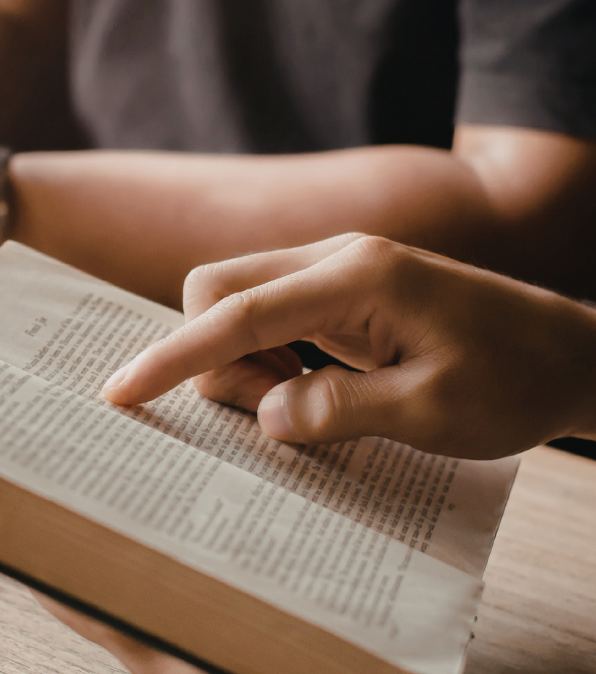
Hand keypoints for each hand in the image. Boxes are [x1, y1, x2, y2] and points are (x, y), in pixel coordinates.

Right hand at [101, 234, 595, 459]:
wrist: (577, 356)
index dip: (173, 356)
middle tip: (271, 412)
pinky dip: (268, 358)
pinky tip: (314, 390)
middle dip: (213, 355)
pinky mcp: (344, 293)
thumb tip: (264, 415)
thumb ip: (337, 411)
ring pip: (239, 304)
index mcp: (356, 276)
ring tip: (308, 406)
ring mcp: (339, 270)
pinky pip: (272, 318)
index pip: (236, 313)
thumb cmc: (517, 380)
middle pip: (219, 289)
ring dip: (245, 362)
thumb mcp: (433, 413)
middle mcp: (337, 258)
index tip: (122, 391)